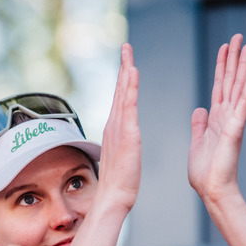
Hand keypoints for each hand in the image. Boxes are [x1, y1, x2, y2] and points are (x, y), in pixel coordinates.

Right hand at [97, 42, 140, 213]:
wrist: (114, 197)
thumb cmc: (120, 183)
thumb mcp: (123, 158)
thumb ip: (123, 145)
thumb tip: (123, 143)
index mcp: (115, 129)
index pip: (120, 98)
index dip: (123, 79)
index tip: (127, 62)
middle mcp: (113, 124)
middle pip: (119, 89)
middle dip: (122, 66)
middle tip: (126, 47)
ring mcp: (119, 128)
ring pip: (122, 93)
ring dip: (125, 70)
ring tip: (128, 52)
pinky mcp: (127, 134)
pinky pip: (129, 105)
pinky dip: (129, 87)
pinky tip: (132, 73)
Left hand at [187, 34, 245, 203]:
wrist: (211, 190)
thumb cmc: (205, 172)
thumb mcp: (196, 142)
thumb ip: (199, 124)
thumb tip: (200, 109)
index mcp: (216, 118)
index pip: (219, 86)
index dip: (222, 66)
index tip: (225, 47)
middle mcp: (227, 116)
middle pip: (231, 81)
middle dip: (235, 58)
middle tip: (239, 36)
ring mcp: (233, 121)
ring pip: (239, 87)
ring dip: (244, 66)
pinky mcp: (236, 129)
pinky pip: (244, 103)